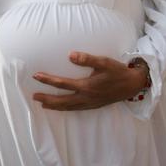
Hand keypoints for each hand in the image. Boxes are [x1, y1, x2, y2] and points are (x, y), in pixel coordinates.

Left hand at [32, 52, 147, 110]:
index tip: (36, 76)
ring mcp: (89, 103)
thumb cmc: (117, 71)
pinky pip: (75, 109)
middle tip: (34, 96)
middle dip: (47, 98)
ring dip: (54, 106)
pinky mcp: (93, 105)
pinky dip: (65, 109)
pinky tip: (61, 107)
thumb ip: (87, 59)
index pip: (62, 84)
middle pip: (61, 100)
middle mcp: (86, 97)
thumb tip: (70, 55)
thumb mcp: (104, 62)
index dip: (48, 80)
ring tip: (43, 104)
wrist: (132, 85)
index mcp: (86, 86)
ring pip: (68, 107)